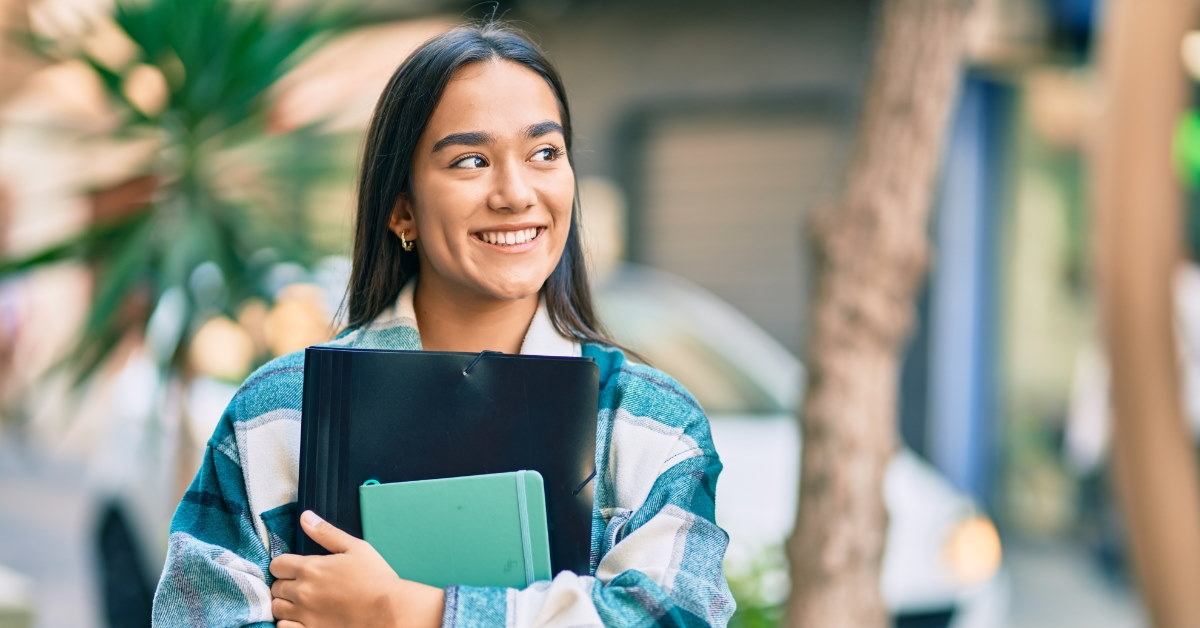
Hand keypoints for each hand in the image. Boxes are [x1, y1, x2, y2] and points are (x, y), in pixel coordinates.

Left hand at [269, 510, 444, 627]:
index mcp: (311, 568)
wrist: (387, 610)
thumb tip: (305, 517)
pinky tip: (300, 618)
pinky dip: (287, 622)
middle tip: (302, 584)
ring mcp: (305, 614)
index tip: (294, 567)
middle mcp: (302, 592)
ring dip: (285, 603)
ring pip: (277, 608)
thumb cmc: (375, 579)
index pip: (277, 565)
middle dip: (285, 583)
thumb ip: (326, 533)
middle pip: (276, 587)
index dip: (284, 564)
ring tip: (300, 601)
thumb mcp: (355, 548)